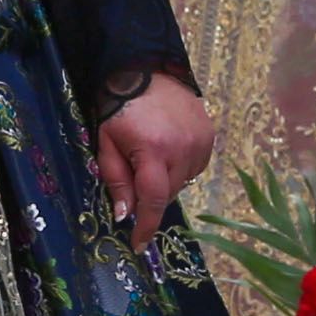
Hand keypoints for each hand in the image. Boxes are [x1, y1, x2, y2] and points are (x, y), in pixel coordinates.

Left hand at [92, 75, 216, 242]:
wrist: (146, 69)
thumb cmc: (118, 107)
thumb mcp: (106, 143)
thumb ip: (116, 180)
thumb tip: (124, 215)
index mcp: (153, 149)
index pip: (152, 199)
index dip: (146, 225)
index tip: (139, 245)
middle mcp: (182, 148)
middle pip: (167, 194)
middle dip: (149, 197)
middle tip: (135, 182)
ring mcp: (200, 143)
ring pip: (182, 183)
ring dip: (165, 183)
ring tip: (150, 160)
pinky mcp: (209, 137)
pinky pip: (194, 168)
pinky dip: (179, 169)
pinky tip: (166, 153)